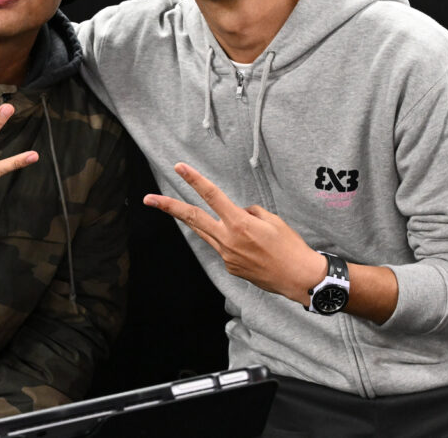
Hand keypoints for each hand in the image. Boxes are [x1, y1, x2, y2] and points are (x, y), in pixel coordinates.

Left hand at [143, 162, 322, 303]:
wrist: (299, 278)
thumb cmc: (290, 246)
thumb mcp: (272, 220)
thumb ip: (249, 213)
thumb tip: (237, 214)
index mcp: (239, 224)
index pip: (211, 196)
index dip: (194, 180)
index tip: (179, 168)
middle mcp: (227, 240)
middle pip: (192, 218)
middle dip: (168, 207)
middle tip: (148, 199)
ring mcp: (226, 256)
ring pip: (205, 232)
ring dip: (197, 221)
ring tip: (181, 210)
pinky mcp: (230, 267)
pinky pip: (224, 246)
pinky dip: (229, 239)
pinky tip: (250, 245)